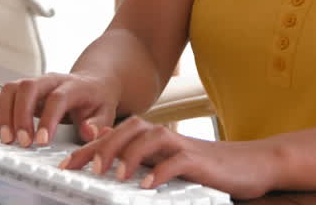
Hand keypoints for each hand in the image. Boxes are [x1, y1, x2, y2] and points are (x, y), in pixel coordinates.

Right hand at [0, 72, 119, 146]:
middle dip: (21, 116)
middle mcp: (49, 80)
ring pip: (10, 89)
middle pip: (28, 87)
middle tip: (22, 142)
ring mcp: (31, 83)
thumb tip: (88, 132)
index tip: (42, 141)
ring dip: (4, 114)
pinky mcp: (18, 91)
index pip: (57, 98)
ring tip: (6, 139)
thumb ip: (98, 123)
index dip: (48, 119)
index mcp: (73, 85)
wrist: (92, 82)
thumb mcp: (105, 111)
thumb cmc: (96, 100)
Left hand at [59, 115, 274, 199]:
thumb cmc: (204, 166)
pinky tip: (147, 185)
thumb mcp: (166, 162)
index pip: (114, 137)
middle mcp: (163, 136)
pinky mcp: (198, 160)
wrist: (250, 164)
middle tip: (83, 168)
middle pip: (127, 131)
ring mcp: (182, 145)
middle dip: (102, 148)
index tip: (65, 166)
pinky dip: (159, 172)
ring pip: (149, 140)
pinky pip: (175, 162)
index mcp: (152, 137)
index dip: (88, 149)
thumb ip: (139, 157)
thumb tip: (105, 155)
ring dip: (129, 156)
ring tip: (114, 174)